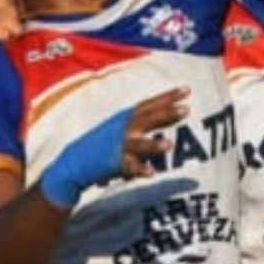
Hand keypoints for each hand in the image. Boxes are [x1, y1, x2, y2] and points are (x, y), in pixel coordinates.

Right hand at [40, 87, 188, 207]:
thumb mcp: (125, 126)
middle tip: (186, 110)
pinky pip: (130, 167)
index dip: (168, 97)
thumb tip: (177, 112)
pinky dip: (140, 170)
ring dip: (153, 145)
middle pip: (147, 119)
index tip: (186, 90)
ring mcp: (120, 146)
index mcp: (128, 118)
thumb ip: (150, 121)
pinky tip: (152, 173)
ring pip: (138, 144)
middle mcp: (125, 129)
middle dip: (165, 114)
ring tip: (170, 145)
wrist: (76, 160)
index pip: (150, 104)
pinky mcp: (114, 163)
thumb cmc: (107, 142)